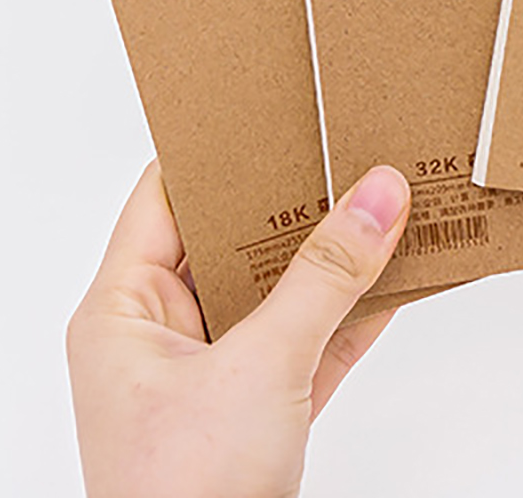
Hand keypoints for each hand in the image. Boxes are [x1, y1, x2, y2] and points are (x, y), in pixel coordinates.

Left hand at [67, 160, 409, 497]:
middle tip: (347, 142)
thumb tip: (377, 194)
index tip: (273, 105)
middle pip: (230, 239)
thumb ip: (324, 278)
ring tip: (389, 198)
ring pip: (278, 293)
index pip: (165, 196)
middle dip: (293, 198)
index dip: (217, 148)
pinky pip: (308, 344)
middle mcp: (160, 337)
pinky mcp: (258, 417)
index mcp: (121, 312)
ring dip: (333, 256)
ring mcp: (211, 379)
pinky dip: (351, 314)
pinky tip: (401, 275)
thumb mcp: (259, 369)